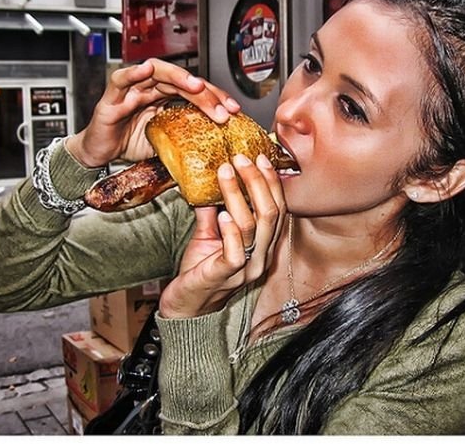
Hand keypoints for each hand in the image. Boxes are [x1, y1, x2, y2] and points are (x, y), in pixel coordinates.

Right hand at [66, 59, 240, 167]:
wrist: (99, 155)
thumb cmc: (129, 145)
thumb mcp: (165, 146)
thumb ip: (185, 143)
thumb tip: (214, 155)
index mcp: (166, 98)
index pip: (195, 92)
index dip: (216, 98)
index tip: (234, 110)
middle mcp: (151, 89)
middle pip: (182, 81)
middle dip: (205, 93)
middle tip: (223, 107)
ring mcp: (132, 90)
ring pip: (158, 73)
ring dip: (178, 77)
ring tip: (196, 86)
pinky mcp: (112, 97)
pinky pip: (122, 79)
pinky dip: (134, 73)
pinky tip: (147, 69)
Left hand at [159, 153, 285, 318]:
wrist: (186, 307)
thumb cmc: (201, 270)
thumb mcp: (209, 234)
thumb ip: (213, 209)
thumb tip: (208, 178)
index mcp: (263, 244)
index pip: (277, 207)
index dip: (270, 181)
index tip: (258, 156)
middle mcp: (261, 256)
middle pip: (270, 213)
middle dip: (257, 180)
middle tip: (240, 158)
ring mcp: (246, 268)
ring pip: (252, 226)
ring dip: (238, 194)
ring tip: (225, 172)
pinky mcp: (226, 276)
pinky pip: (235, 252)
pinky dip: (230, 230)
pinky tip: (222, 213)